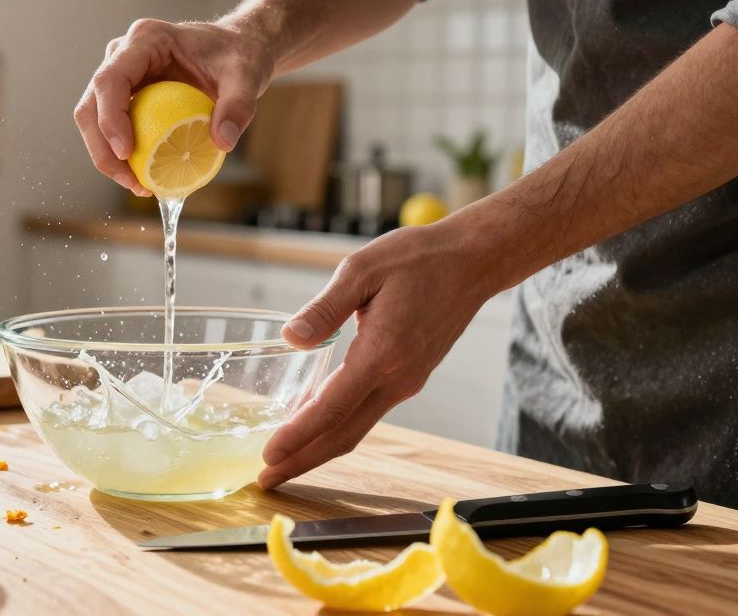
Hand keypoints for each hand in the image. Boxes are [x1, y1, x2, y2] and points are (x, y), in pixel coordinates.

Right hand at [73, 18, 275, 195]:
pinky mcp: (126, 94)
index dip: (110, 117)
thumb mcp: (246, 76)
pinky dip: (120, 155)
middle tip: (131, 182)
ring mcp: (122, 75)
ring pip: (93, 119)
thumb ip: (238, 106)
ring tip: (138, 186)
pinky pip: (111, 127)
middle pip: (90, 104)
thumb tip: (222, 142)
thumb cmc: (238, 55)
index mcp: (146, 39)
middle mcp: (123, 54)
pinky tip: (144, 178)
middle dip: (102, 149)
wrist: (236, 49)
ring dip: (107, 157)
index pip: (111, 79)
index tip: (127, 153)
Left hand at [258, 221, 501, 489]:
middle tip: (265, 479)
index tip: (268, 456)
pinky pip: (367, 411)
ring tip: (283, 461)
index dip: (297, 436)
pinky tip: (313, 424)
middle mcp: (397, 379)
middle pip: (343, 435)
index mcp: (382, 354)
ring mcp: (406, 382)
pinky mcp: (409, 377)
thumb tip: (291, 339)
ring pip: (356, 428)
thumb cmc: (417, 258)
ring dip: (318, 448)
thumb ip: (325, 309)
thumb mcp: (362, 270)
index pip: (331, 409)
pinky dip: (337, 426)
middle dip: (302, 461)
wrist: (472, 262)